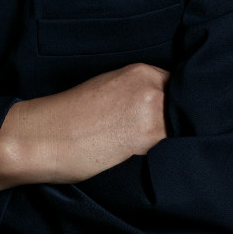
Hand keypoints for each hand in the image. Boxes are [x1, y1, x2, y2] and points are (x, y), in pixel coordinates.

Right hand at [0, 62, 169, 198]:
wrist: (45, 137)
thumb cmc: (68, 116)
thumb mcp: (107, 88)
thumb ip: (138, 94)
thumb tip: (163, 112)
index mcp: (141, 71)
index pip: (180, 87)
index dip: (179, 105)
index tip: (175, 119)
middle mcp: (152, 86)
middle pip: (187, 106)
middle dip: (183, 122)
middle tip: (171, 140)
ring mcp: (153, 111)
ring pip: (185, 128)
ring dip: (179, 140)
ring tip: (161, 154)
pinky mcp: (150, 138)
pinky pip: (175, 148)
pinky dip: (172, 156)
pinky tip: (157, 163)